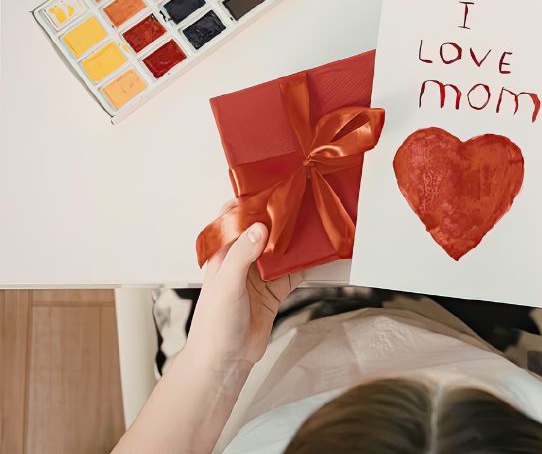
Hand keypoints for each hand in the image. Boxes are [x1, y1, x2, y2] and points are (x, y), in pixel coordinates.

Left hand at [185, 207, 302, 371]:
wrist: (225, 361)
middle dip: (279, 218)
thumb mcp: (226, 284)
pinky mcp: (274, 291)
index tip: (270, 191)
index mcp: (223, 254)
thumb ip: (242, 255)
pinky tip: (317, 255)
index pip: (234, 220)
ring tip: (312, 224)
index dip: (250, 204)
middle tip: (299, 203)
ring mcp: (260, 276)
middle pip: (263, 231)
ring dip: (294, 240)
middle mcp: (242, 261)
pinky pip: (293, 272)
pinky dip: (306, 263)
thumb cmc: (214, 325)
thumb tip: (259, 228)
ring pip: (281, 250)